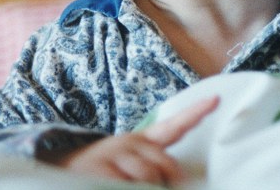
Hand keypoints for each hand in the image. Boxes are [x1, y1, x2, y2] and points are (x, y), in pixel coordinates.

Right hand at [55, 96, 218, 185]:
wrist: (64, 169)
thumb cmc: (108, 171)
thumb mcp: (135, 165)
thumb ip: (159, 168)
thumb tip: (182, 179)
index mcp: (142, 140)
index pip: (173, 126)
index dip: (195, 113)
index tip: (216, 99)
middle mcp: (129, 142)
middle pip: (163, 163)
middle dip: (167, 182)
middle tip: (169, 187)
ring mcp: (113, 155)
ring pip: (147, 177)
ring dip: (148, 187)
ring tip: (131, 184)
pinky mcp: (98, 170)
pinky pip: (123, 184)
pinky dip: (127, 187)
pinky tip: (118, 185)